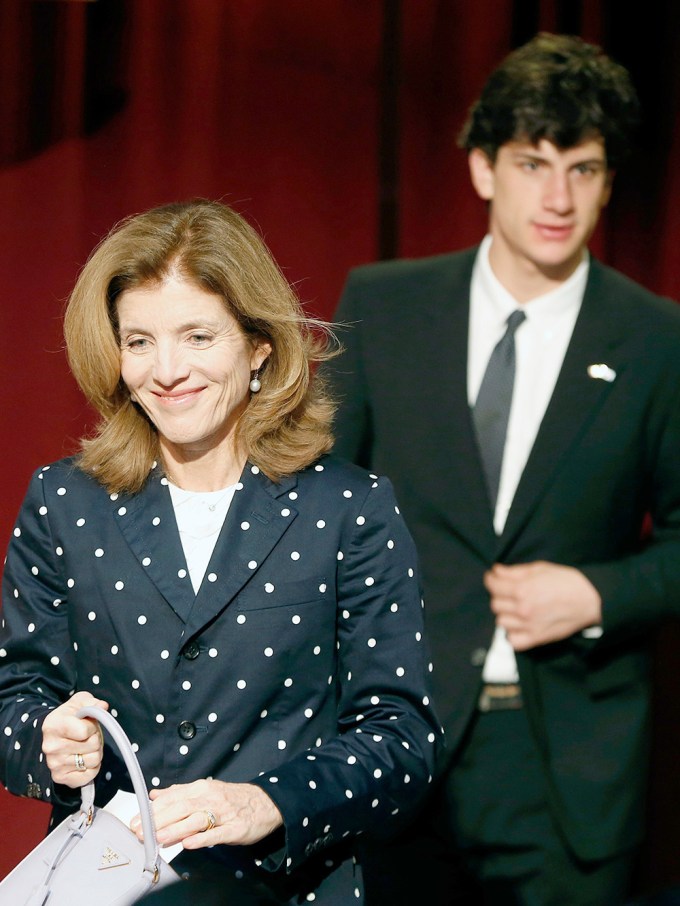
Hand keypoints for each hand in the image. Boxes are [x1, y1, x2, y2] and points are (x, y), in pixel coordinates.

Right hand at [42, 691, 108, 786]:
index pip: (84, 731)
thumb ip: (92, 703)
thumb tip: (103, 706)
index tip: (88, 724)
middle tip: (88, 736)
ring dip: (95, 752)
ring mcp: (54, 764)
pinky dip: (92, 767)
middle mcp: (50, 747)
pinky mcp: (60, 777)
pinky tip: (83, 758)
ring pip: (94, 760)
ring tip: (86, 746)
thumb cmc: (70, 716)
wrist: (55, 733)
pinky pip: (90, 775)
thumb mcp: (80, 702)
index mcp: (52, 726)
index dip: (92, 726)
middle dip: (96, 738)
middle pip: (92, 745)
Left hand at [130, 779, 282, 849]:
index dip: (153, 811)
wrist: (266, 802)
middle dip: (159, 821)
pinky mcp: (235, 828)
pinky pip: (217, 833)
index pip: (173, 798)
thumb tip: (154, 795)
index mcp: (201, 788)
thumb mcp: (206, 790)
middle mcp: (211, 798)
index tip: (136, 821)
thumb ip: (179, 793)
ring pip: (196, 820)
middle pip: (181, 808)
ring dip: (176, 829)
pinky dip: (203, 838)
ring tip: (159, 839)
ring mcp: (224, 813)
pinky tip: (190, 844)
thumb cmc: (233, 798)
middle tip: (141, 833)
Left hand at [484, 560, 601, 650]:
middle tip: (508, 592)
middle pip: (496, 604)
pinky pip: (513, 641)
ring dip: (506, 614)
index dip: (491, 580)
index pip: (494, 586)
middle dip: (499, 596)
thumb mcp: (540, 569)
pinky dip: (513, 634)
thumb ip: (515, 572)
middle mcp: (522, 609)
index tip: (493, 578)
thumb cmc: (567, 582)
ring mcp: (528, 626)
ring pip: (501, 622)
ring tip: (516, 608)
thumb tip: (496, 571)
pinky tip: (519, 625)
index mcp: (522, 590)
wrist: (589, 600)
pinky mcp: (536, 639)